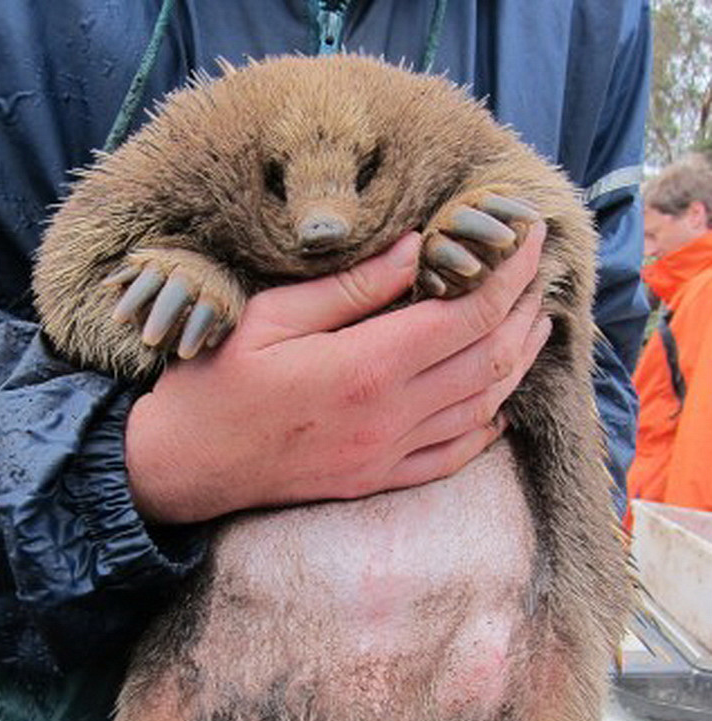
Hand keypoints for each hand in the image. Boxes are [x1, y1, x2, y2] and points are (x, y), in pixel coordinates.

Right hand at [125, 225, 548, 522]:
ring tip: (533, 325)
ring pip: (481, 408)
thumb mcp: (272, 316)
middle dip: (524, 311)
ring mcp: (386, 455)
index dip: (510, 273)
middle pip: (488, 360)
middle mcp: (389, 416)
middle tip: (541, 274)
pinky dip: (485, 429)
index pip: (468, 313)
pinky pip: (450, 458)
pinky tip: (498, 405)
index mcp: (366, 366)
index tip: (531, 236)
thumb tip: (416, 248)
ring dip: (516, 364)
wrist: (183, 466)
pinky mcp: (375, 480)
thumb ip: (352, 287)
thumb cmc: (214, 381)